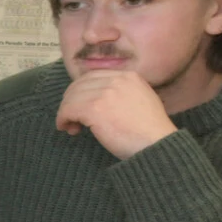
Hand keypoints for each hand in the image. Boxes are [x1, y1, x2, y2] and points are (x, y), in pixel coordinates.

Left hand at [55, 71, 176, 159]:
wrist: (157, 145)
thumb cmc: (150, 132)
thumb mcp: (141, 101)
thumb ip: (122, 93)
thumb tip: (96, 98)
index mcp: (129, 76)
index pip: (93, 77)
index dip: (81, 91)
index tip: (79, 106)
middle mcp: (117, 80)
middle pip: (79, 85)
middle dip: (71, 101)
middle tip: (72, 118)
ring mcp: (105, 93)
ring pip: (71, 98)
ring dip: (66, 112)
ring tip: (72, 127)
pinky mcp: (94, 108)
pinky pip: (68, 110)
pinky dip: (63, 119)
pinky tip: (68, 128)